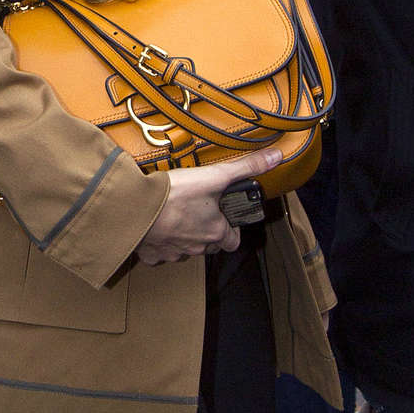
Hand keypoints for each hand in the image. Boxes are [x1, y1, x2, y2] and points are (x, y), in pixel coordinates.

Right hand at [134, 150, 281, 264]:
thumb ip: (246, 167)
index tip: (225, 217)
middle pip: (208, 245)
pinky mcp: (151, 255)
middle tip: (198, 210)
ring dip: (183, 236)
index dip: (231, 230)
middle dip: (206, 231)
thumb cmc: (175, 194)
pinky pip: (159, 253)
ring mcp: (173, 253)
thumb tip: (277, 157)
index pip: (232, 241)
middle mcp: (196, 248)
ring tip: (175, 214)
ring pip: (184, 249)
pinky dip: (159, 242)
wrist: (136, 207)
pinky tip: (155, 225)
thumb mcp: (216, 176)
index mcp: (214, 233)